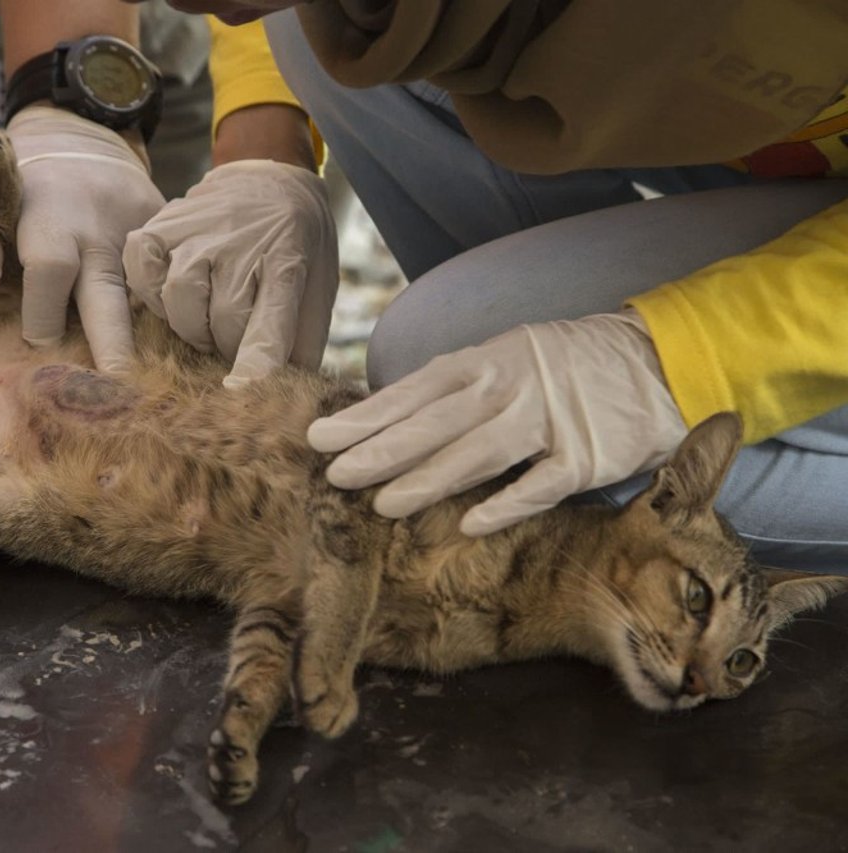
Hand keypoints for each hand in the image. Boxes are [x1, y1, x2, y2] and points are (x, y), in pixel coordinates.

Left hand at [0, 106, 164, 372]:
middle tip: (115, 389)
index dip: (42, 314)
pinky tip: (153, 344)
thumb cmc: (18, 189)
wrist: (84, 142)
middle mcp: (104, 224)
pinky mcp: (171, 240)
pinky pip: (167, 288)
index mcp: (52, 211)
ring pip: (148, 298)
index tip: (38, 343)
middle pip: (110, 295)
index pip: (51, 267)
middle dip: (113, 348)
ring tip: (140, 380)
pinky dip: (159, 319)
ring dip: (141, 341)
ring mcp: (145, 232)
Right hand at [123, 160, 338, 387]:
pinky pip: (142, 272)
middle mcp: (241, 243)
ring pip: (180, 302)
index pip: (270, 323)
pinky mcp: (162, 224)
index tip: (239, 390)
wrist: (270, 177)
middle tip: (233, 335)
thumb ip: (303, 343)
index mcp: (288, 263)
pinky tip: (172, 295)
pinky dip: (152, 294)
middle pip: (221, 322)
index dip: (256, 362)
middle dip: (227, 346)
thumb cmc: (295, 247)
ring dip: (192, 326)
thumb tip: (285, 397)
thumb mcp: (317, 289)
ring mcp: (198, 231)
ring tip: (206, 317)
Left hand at [307, 311, 687, 534]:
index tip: (321, 437)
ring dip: (430, 479)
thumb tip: (387, 419)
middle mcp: (513, 383)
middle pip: (438, 420)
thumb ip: (455, 387)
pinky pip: (542, 481)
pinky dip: (507, 502)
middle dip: (382, 449)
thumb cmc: (564, 367)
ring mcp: (552, 418)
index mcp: (488, 358)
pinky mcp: (589, 454)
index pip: (416, 390)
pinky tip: (469, 522)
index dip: (369, 415)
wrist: (659, 361)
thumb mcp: (506, 357)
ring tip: (383, 505)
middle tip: (334, 475)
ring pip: (480, 451)